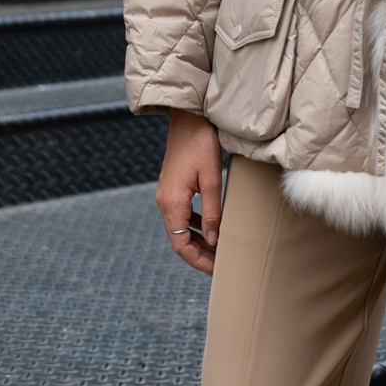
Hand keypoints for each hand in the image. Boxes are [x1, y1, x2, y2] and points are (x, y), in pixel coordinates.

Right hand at [154, 108, 222, 274]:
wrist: (187, 116)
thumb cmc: (201, 143)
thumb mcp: (212, 179)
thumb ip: (212, 211)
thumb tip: (215, 239)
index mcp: (172, 202)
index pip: (181, 245)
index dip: (199, 261)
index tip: (217, 269)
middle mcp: (164, 200)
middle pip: (179, 239)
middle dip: (199, 254)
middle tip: (221, 263)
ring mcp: (166, 192)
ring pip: (180, 227)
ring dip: (197, 240)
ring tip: (217, 248)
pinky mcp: (171, 185)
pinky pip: (180, 213)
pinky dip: (194, 224)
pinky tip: (209, 225)